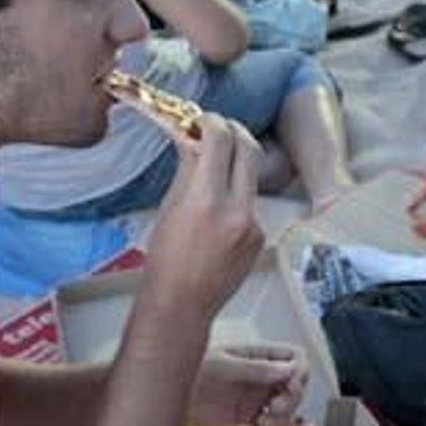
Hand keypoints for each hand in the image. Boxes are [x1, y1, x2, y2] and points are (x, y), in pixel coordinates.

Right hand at [147, 113, 265, 316]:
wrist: (182, 304)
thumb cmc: (166, 263)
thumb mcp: (169, 208)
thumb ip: (188, 170)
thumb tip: (193, 141)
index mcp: (206, 201)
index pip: (219, 142)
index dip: (211, 123)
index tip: (204, 121)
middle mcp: (236, 211)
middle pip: (248, 150)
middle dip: (235, 131)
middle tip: (220, 128)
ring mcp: (253, 225)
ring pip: (250, 178)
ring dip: (234, 167)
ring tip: (213, 172)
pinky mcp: (259, 237)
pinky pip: (251, 204)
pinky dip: (236, 198)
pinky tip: (218, 212)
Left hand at [191, 343, 307, 425]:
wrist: (164, 394)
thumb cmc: (189, 369)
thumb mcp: (224, 366)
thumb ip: (257, 368)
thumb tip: (290, 369)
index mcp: (257, 354)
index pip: (294, 357)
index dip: (300, 370)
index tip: (291, 384)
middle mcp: (260, 373)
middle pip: (296, 382)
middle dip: (293, 395)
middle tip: (276, 405)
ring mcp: (254, 394)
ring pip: (288, 403)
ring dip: (285, 412)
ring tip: (266, 418)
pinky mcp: (246, 414)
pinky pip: (271, 420)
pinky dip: (273, 424)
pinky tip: (260, 424)